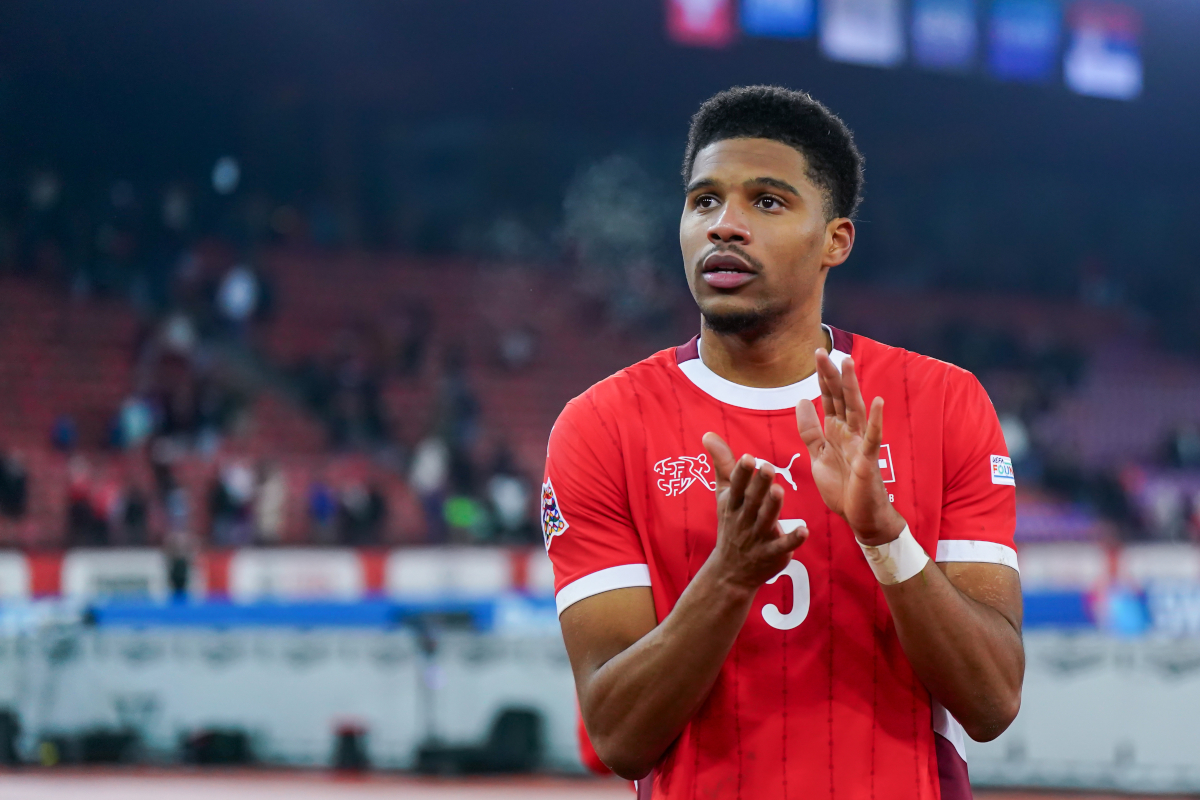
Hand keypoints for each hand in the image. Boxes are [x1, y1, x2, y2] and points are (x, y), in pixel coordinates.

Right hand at [702, 432, 808, 590]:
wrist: (730, 571)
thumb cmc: (731, 524)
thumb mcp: (724, 495)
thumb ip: (722, 464)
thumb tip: (708, 434)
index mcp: (733, 504)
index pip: (736, 486)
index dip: (741, 473)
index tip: (748, 458)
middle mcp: (744, 519)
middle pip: (752, 501)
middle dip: (759, 485)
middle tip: (768, 467)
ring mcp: (757, 538)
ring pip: (766, 520)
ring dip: (772, 507)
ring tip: (779, 491)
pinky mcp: (772, 554)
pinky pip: (782, 546)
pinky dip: (792, 540)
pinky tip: (803, 530)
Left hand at [796, 350, 906, 545]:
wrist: (859, 517)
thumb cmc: (842, 487)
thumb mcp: (817, 455)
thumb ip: (810, 430)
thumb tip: (803, 401)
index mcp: (836, 431)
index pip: (828, 399)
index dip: (822, 378)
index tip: (816, 354)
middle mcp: (849, 433)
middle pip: (839, 398)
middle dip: (830, 375)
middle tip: (821, 351)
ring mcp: (860, 444)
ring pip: (855, 410)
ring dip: (851, 387)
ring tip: (847, 363)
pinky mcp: (869, 460)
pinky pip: (873, 438)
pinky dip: (876, 420)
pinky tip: (878, 401)